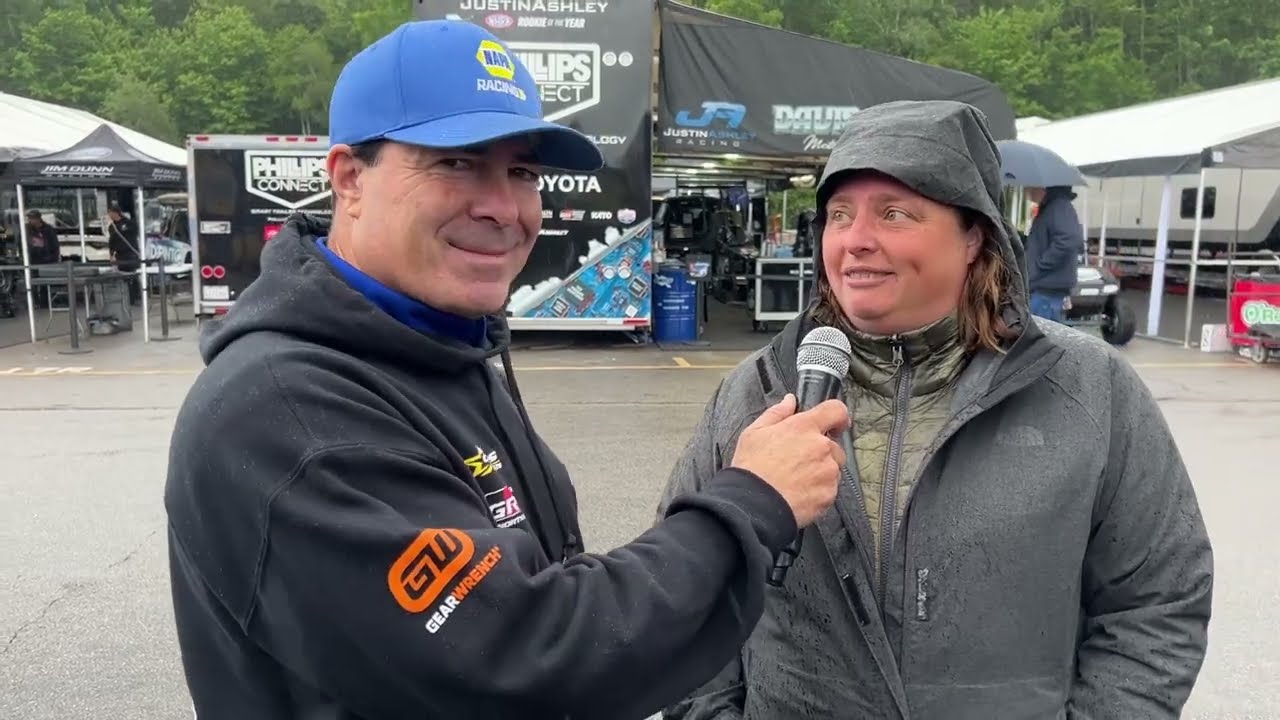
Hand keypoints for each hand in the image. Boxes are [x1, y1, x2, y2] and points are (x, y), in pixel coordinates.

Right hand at [730, 394, 849, 527]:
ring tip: (796, 480)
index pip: (835, 410)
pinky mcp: (829, 494)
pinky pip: (830, 489)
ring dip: (821, 471)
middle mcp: (821, 447)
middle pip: (834, 445)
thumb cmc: (751, 469)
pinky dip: (819, 490)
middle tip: (799, 461)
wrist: (752, 505)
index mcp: (804, 427)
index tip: (834, 423)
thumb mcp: (755, 432)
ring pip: (833, 468)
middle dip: (821, 451)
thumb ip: (777, 413)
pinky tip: (799, 492)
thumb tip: (790, 401)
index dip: (837, 416)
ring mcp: (828, 472)